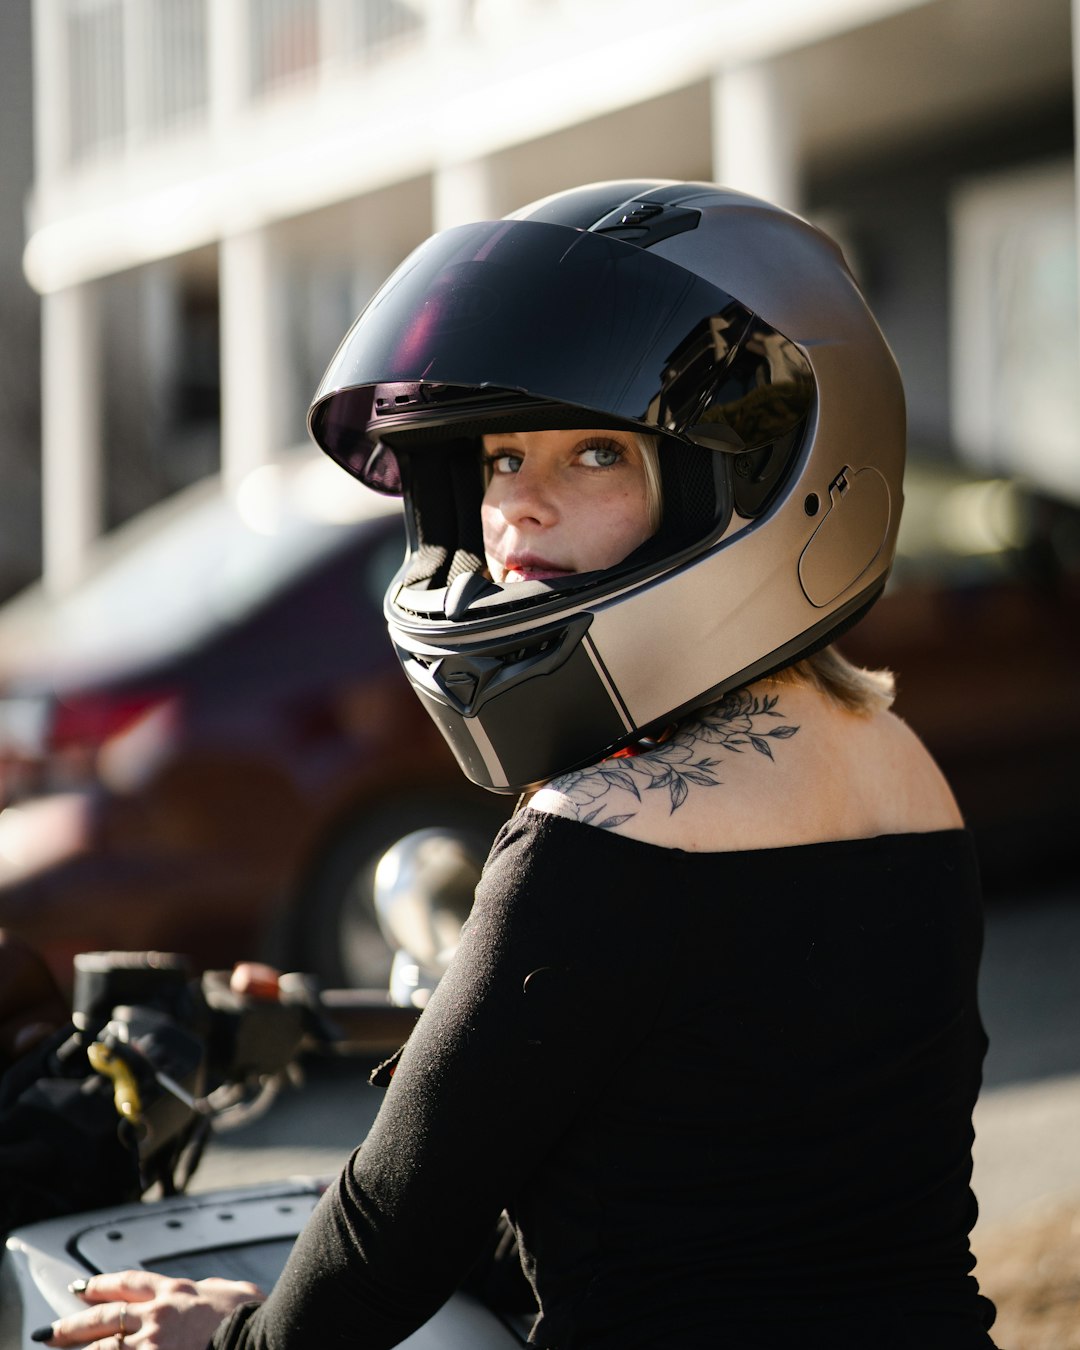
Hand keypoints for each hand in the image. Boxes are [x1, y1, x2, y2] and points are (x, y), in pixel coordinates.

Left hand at [34, 1270, 264, 1349]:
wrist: (263, 1336)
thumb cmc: (254, 1315)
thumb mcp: (235, 1292)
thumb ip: (213, 1289)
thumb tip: (208, 1288)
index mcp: (178, 1291)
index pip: (130, 1283)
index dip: (103, 1284)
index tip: (82, 1288)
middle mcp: (159, 1313)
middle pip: (106, 1315)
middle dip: (74, 1323)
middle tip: (50, 1331)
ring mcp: (154, 1342)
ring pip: (103, 1346)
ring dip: (78, 1349)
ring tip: (56, 1348)